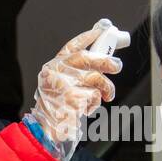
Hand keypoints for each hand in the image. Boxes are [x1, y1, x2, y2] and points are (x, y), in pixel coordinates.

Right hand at [28, 24, 121, 148]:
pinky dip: (95, 104)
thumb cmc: (55, 109)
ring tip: (107, 95)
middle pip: (87, 58)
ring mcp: (64, 84)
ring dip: (107, 87)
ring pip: (96, 78)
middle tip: (117, 65)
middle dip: (107, 61)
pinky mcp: (73, 98)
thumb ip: (75, 74)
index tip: (101, 30)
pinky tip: (86, 109)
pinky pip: (94, 96)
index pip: (71, 47)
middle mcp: (56, 72)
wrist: (44, 130)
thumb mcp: (59, 86)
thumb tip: (103, 63)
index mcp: (53, 67)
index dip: (87, 37)